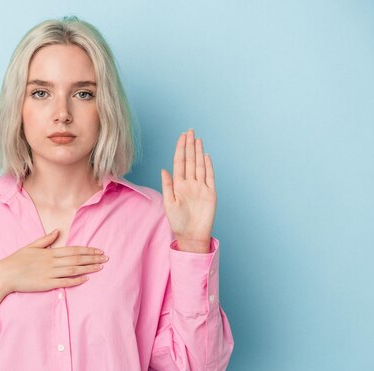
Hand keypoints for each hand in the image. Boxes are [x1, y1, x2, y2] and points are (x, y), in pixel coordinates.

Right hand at [0, 230, 107, 294]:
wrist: (4, 274)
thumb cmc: (16, 260)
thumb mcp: (31, 246)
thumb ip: (46, 239)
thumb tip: (58, 231)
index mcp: (49, 252)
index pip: (73, 249)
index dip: (87, 250)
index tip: (99, 250)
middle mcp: (51, 261)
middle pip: (76, 259)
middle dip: (92, 258)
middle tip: (106, 258)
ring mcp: (49, 273)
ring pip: (73, 270)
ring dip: (88, 268)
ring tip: (100, 267)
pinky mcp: (46, 284)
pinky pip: (64, 282)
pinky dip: (76, 280)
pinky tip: (86, 279)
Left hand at [160, 128, 216, 252]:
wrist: (191, 236)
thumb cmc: (178, 222)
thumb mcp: (168, 203)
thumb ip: (167, 185)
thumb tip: (163, 169)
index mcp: (178, 185)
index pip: (179, 162)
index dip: (180, 149)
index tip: (181, 137)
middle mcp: (190, 184)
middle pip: (190, 160)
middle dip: (189, 145)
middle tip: (189, 131)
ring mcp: (201, 187)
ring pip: (200, 165)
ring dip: (198, 152)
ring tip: (197, 139)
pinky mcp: (210, 193)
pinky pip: (210, 177)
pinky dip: (209, 166)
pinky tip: (206, 156)